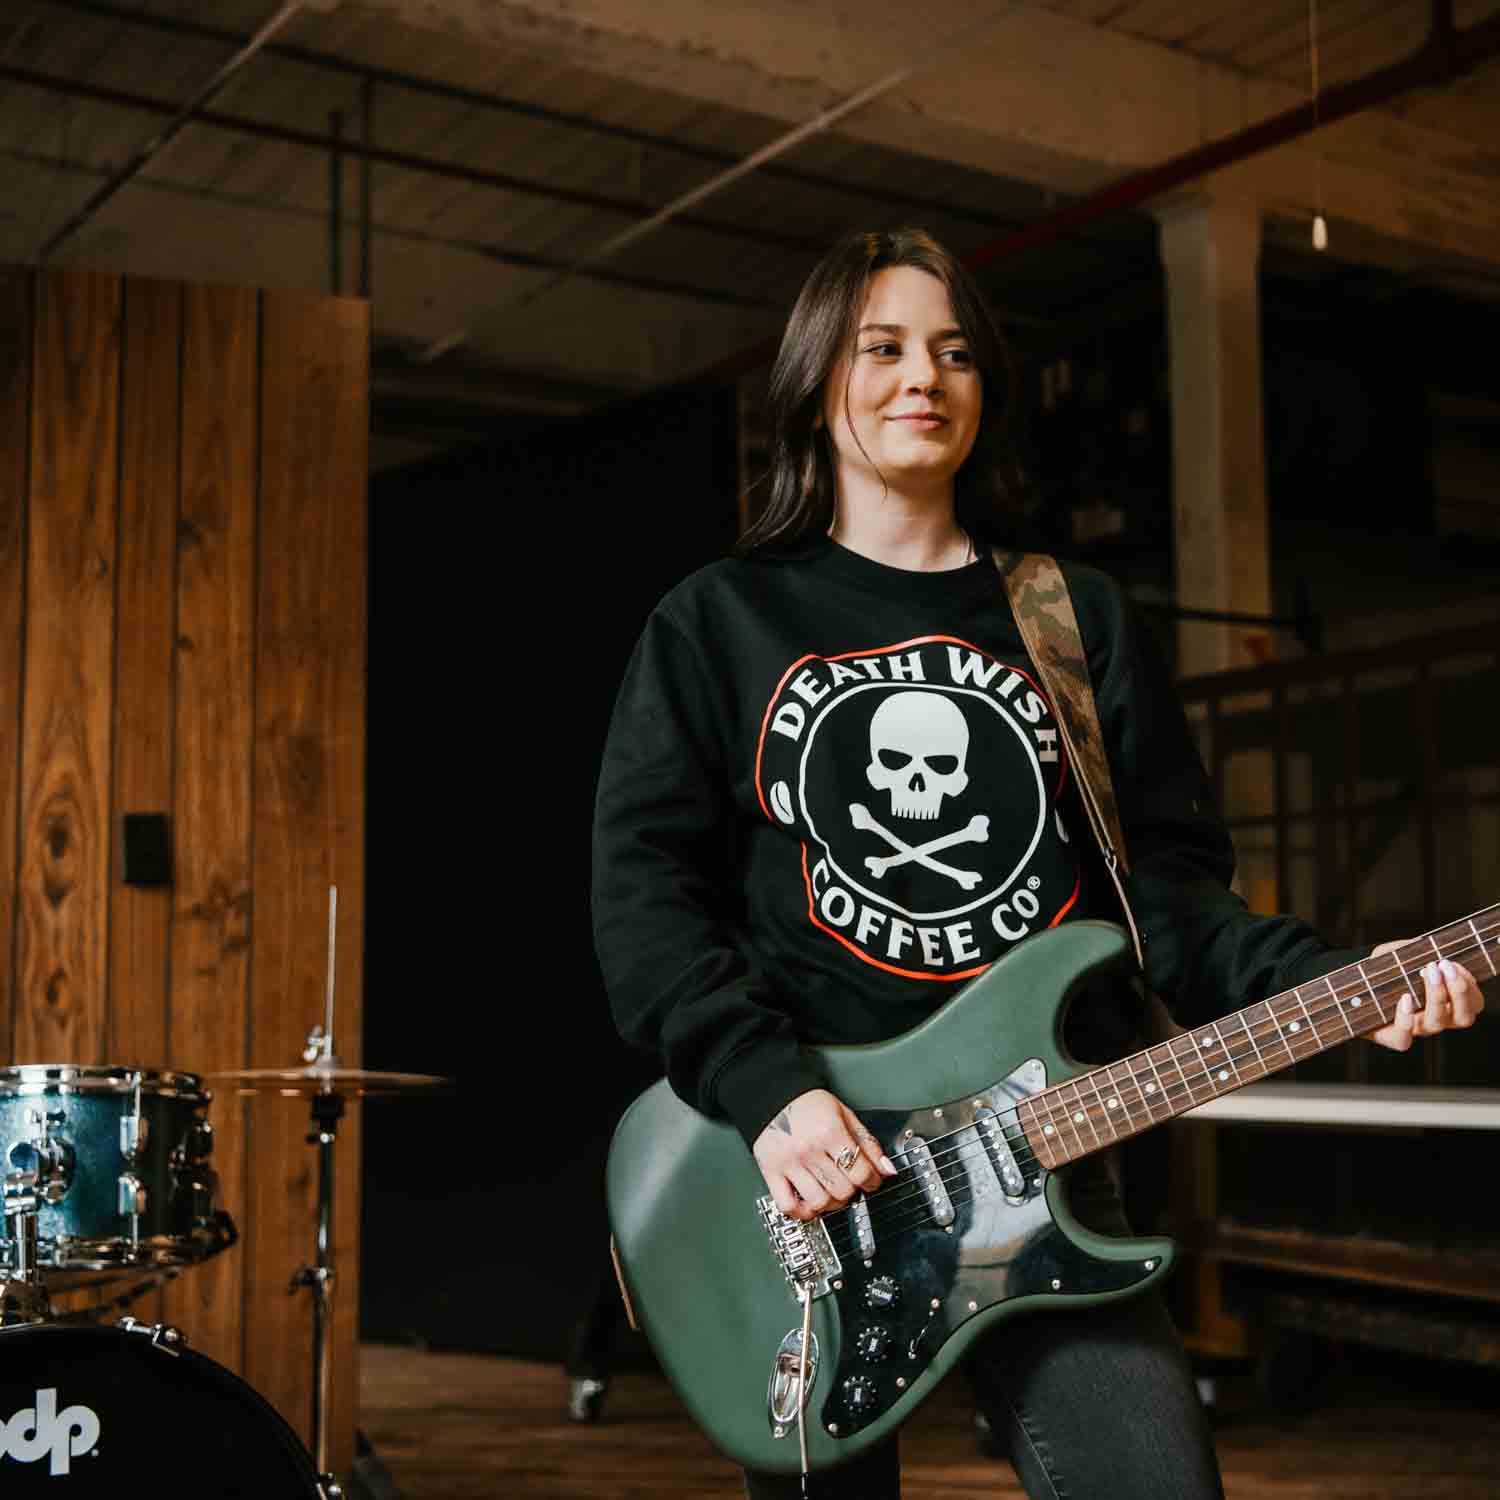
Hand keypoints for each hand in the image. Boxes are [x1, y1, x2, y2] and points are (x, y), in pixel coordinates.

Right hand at [753, 1088, 896, 1221]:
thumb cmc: (809, 1105)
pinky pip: (788, 1206)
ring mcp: (789, 1164)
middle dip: (852, 1191)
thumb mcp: (844, 1115)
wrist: (774, 1096)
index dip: (873, 1181)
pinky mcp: (771, 1172)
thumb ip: (867, 1142)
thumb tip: (887, 1169)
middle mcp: (809, 1149)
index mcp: (830, 1132)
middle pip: (843, 1190)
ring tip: (832, 1193)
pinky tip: (809, 1204)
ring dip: (831, 1204)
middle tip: (850, 1183)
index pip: (861, 1172)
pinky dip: (802, 1212)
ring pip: (819, 1202)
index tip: (871, 1181)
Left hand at [1367, 941, 1484, 1050]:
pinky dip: (1406, 1021)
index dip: (1469, 986)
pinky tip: (1405, 998)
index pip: (1473, 1003)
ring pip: (1436, 1024)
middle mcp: (1434, 1018)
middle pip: (1463, 1018)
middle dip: (1459, 991)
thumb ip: (1416, 949)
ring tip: (1426, 971)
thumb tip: (1428, 944)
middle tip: (1443, 966)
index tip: (1453, 963)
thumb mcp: (1399, 954)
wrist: (1349, 987)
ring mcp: (1413, 1029)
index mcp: (1445, 1003)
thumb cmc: (1380, 969)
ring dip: (1436, 996)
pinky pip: (1403, 1040)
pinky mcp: (1388, 1036)